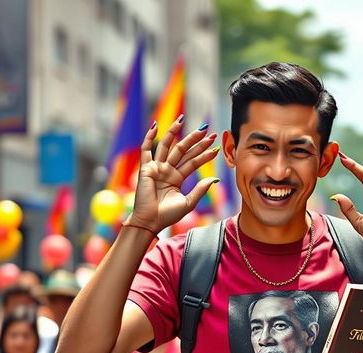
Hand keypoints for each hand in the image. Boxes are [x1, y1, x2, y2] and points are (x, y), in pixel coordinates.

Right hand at [130, 117, 219, 232]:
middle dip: (195, 141)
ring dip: (175, 133)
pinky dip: (149, 137)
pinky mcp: (145, 168)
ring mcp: (156, 168)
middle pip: (183, 151)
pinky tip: (156, 125)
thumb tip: (215, 179)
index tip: (216, 148)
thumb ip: (200, 190)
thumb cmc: (167, 215)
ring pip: (167, 146)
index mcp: (177, 177)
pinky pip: (146, 149)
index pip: (193, 162)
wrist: (150, 222)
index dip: (204, 155)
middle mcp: (167, 170)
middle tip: (209, 132)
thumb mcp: (189, 203)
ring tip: (185, 120)